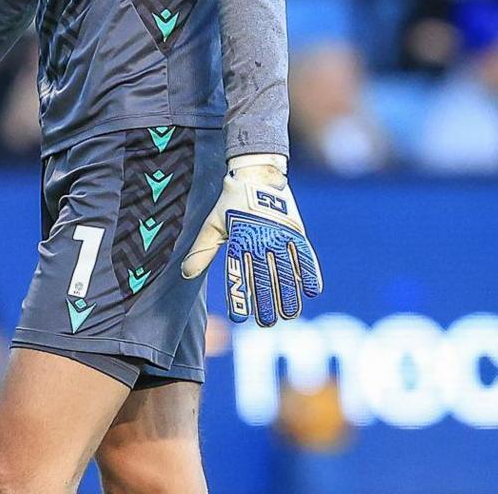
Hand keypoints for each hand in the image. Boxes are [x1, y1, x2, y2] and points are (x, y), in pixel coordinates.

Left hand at [179, 154, 321, 324]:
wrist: (256, 172)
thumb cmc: (230, 202)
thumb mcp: (213, 224)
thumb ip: (202, 250)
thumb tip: (185, 274)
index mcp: (238, 238)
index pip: (238, 273)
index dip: (239, 296)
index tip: (240, 317)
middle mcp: (259, 238)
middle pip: (263, 277)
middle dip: (266, 303)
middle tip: (267, 324)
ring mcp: (279, 234)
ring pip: (285, 270)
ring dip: (289, 295)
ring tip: (289, 315)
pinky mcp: (294, 229)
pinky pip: (304, 255)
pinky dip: (309, 273)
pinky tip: (312, 291)